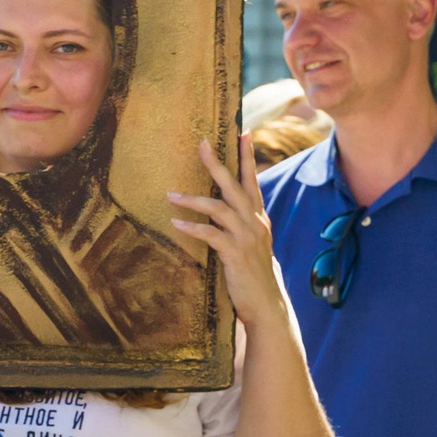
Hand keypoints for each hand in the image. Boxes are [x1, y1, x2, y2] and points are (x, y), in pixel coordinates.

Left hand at [168, 136, 290, 331]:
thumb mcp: (250, 244)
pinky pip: (211, 235)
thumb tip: (223, 211)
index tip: (242, 132)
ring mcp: (247, 238)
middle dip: (218, 163)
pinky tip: (175, 224)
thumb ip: (240, 226)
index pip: (252, 181)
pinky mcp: (236, 254)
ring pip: (219, 208)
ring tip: (170, 194)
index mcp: (258, 218)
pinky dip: (193, 228)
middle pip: (235, 185)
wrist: (266, 304)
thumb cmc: (252, 274)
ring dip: (193, 199)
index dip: (247, 157)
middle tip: (202, 143)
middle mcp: (255, 223)